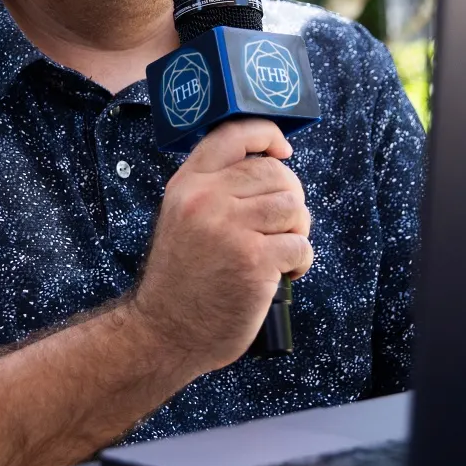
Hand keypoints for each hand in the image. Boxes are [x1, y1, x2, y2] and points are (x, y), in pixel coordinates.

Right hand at [128, 119, 313, 381]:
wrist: (164, 331)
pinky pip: (300, 245)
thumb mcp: (181, 219)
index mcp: (187, 184)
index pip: (233, 134)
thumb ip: (214, 189)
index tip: (283, 151)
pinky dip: (300, 262)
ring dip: (297, 231)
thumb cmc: (181, 279)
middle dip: (290, 199)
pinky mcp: (254, 261)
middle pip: (275, 174)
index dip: (267, 135)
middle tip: (281, 227)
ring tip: (280, 251)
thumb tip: (269, 166)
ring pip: (293, 207)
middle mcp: (206, 199)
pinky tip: (282, 275)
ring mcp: (230, 229)